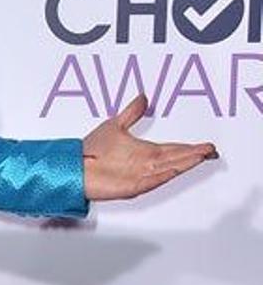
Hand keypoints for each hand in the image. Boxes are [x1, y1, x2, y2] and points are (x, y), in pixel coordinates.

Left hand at [81, 94, 218, 201]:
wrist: (72, 166)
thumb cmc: (90, 151)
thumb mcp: (115, 125)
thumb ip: (131, 113)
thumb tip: (143, 97)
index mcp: (144, 152)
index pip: (174, 150)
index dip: (190, 147)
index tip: (206, 145)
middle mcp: (144, 164)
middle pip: (175, 159)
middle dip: (194, 155)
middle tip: (211, 151)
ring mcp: (138, 176)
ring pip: (167, 169)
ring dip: (183, 164)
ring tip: (200, 157)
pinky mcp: (129, 186)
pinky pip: (149, 182)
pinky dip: (161, 176)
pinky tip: (173, 171)